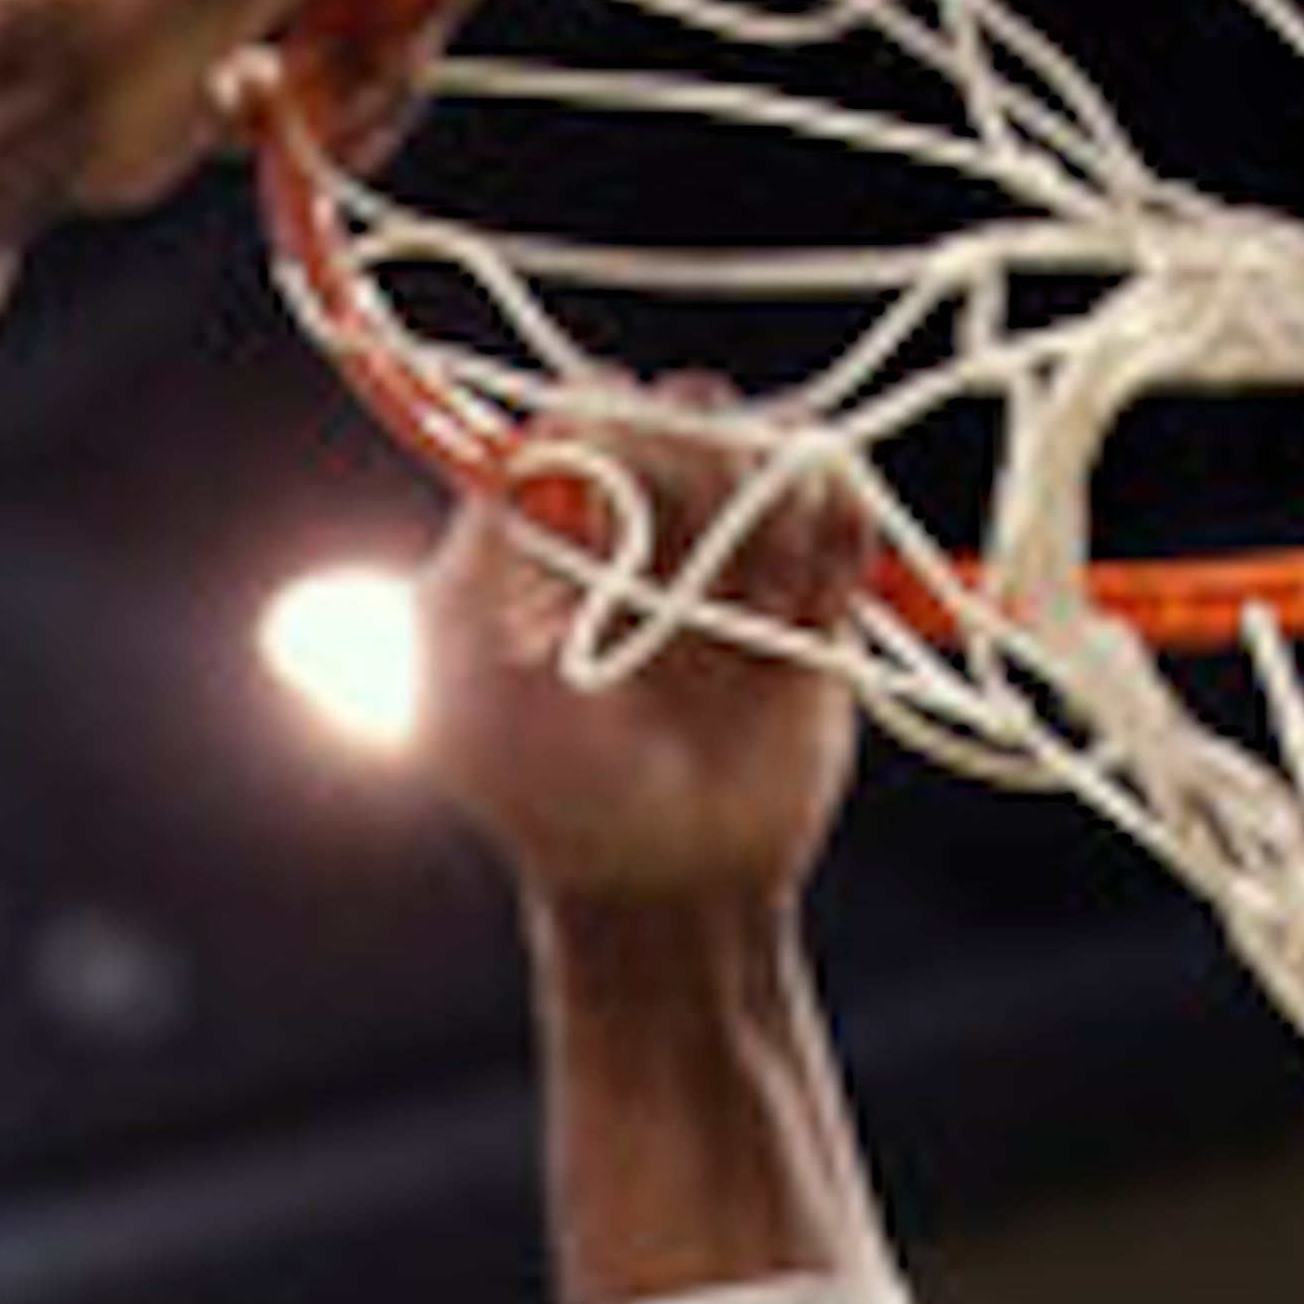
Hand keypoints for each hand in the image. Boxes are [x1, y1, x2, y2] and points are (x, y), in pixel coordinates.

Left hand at [0, 0, 462, 217]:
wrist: (53, 82)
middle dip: (403, 33)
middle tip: (361, 54)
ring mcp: (255, 11)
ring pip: (368, 61)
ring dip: (362, 98)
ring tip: (308, 106)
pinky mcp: (232, 92)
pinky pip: (317, 120)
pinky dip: (317, 137)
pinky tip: (277, 130)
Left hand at [413, 388, 866, 913]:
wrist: (667, 892)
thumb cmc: (548, 802)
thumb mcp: (459, 678)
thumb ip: (480, 552)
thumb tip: (526, 439)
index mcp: (557, 536)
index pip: (591, 410)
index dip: (615, 424)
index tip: (620, 501)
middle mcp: (645, 533)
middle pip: (691, 411)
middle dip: (702, 461)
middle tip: (694, 566)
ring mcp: (731, 561)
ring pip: (775, 441)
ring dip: (774, 497)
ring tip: (763, 594)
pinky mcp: (813, 598)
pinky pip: (844, 502)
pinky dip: (840, 523)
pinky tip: (809, 602)